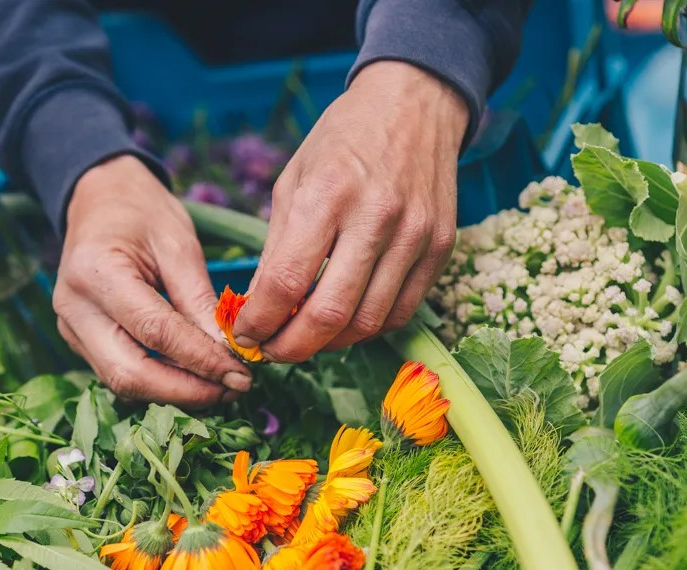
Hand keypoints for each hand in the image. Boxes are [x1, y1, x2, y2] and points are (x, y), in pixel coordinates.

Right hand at [54, 156, 251, 407]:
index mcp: (96, 272)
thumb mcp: (179, 244)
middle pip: (130, 374)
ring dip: (175, 392)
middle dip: (186, 391)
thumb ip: (201, 300)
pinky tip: (194, 377)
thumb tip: (230, 352)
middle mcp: (74, 308)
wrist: (99, 199)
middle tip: (234, 389)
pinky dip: (159, 382)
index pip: (155, 332)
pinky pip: (119, 372)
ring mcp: (70, 329)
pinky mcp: (79, 340)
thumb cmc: (142, 212)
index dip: (201, 360)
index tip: (241, 373)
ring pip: (122, 382)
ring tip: (221, 387)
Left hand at [232, 61, 468, 361]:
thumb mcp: (293, 180)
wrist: (415, 102)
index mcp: (327, 194)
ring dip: (330, 343)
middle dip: (292, 347)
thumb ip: (276, 247)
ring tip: (306, 338)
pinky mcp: (442, 247)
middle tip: (272, 351)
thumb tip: (258, 308)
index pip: (286, 282)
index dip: (259, 322)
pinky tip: (346, 321)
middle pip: (330, 314)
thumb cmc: (342, 139)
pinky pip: (403, 310)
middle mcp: (376, 217)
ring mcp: (416, 235)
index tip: (244, 334)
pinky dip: (369, 327)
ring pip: (369, 322)